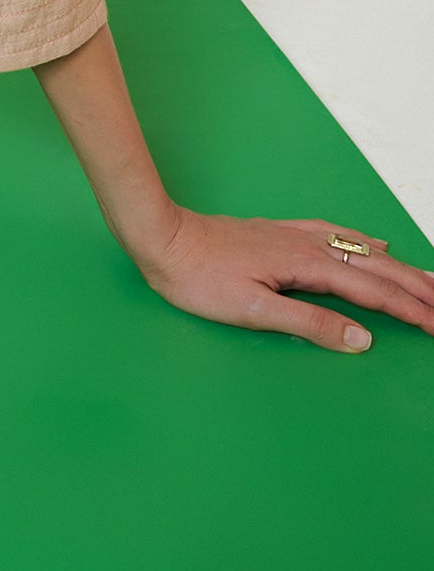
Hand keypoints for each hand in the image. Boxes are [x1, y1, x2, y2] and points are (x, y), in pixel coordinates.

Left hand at [134, 205, 433, 352]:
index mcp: (306, 267)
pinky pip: (337, 234)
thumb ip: (310, 324)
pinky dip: (365, 242)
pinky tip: (373, 244)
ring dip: (398, 267)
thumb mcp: (253, 311)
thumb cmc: (199, 280)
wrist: (162, 239)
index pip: (372, 293)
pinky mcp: (280, 232)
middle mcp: (308, 245)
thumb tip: (362, 338)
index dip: (410, 310)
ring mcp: (295, 235)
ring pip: (361, 250)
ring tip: (428, 279)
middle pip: (376, 268)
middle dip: (416, 288)